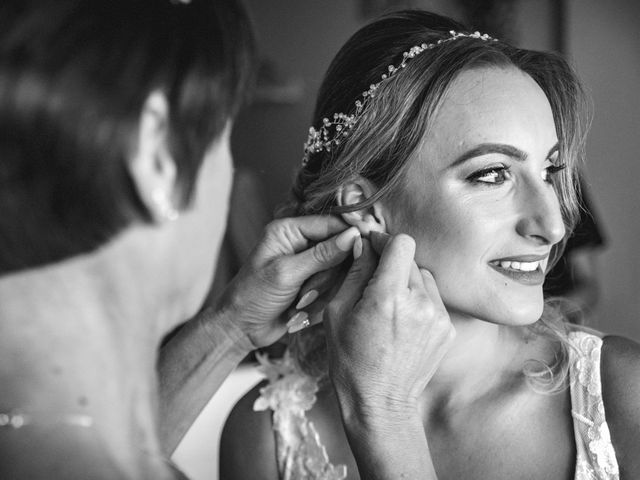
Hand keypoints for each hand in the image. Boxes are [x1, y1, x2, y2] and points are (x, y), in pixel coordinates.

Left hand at [215, 216, 359, 347]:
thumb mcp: (287, 273)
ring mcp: (307, 264)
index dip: (351, 231)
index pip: (329, 223)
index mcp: (288, 230)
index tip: (370, 239)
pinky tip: (303, 309)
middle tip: (311, 289)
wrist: (241, 327)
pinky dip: (322, 298)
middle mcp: (300, 243)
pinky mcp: (312, 282)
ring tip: (300, 302)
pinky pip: (332, 285)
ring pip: (337, 269)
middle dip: (329, 271)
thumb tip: (353, 236)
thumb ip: (321, 255)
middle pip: (338, 247)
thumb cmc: (253, 296)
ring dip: (323, 288)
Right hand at [324, 232, 455, 416]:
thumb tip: (362, 244)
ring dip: (406, 282)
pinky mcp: (448, 328)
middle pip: (411, 260)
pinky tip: (402, 321)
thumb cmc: (351, 361)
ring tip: (389, 306)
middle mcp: (420, 303)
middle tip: (373, 283)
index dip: (384, 241)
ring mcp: (439, 317)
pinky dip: (418, 301)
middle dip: (391, 265)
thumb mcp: (338, 312)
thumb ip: (354, 273)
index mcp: (389, 297)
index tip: (373, 248)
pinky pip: (433, 299)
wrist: (380, 402)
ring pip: (424, 277)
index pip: (401, 243)